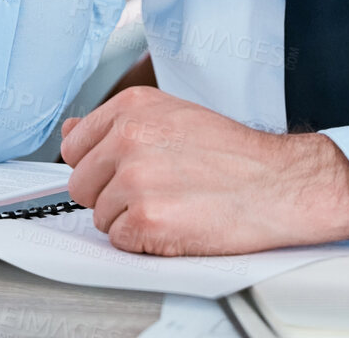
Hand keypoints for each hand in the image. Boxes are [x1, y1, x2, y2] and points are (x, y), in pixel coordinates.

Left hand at [58, 86, 348, 255]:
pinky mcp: (146, 219)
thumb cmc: (233, 154)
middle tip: (155, 190)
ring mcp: (135, 179)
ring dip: (130, 218)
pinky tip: (176, 222)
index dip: (97, 165)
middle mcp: (128, 138)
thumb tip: (70, 130)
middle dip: (109, 194)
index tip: (121, 170)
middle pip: (80, 183)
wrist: (279, 183)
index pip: (73, 144)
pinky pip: (120, 240)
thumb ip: (116, 124)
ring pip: (100, 215)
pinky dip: (144, 241)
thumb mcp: (172, 116)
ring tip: (173, 202)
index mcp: (132, 107)